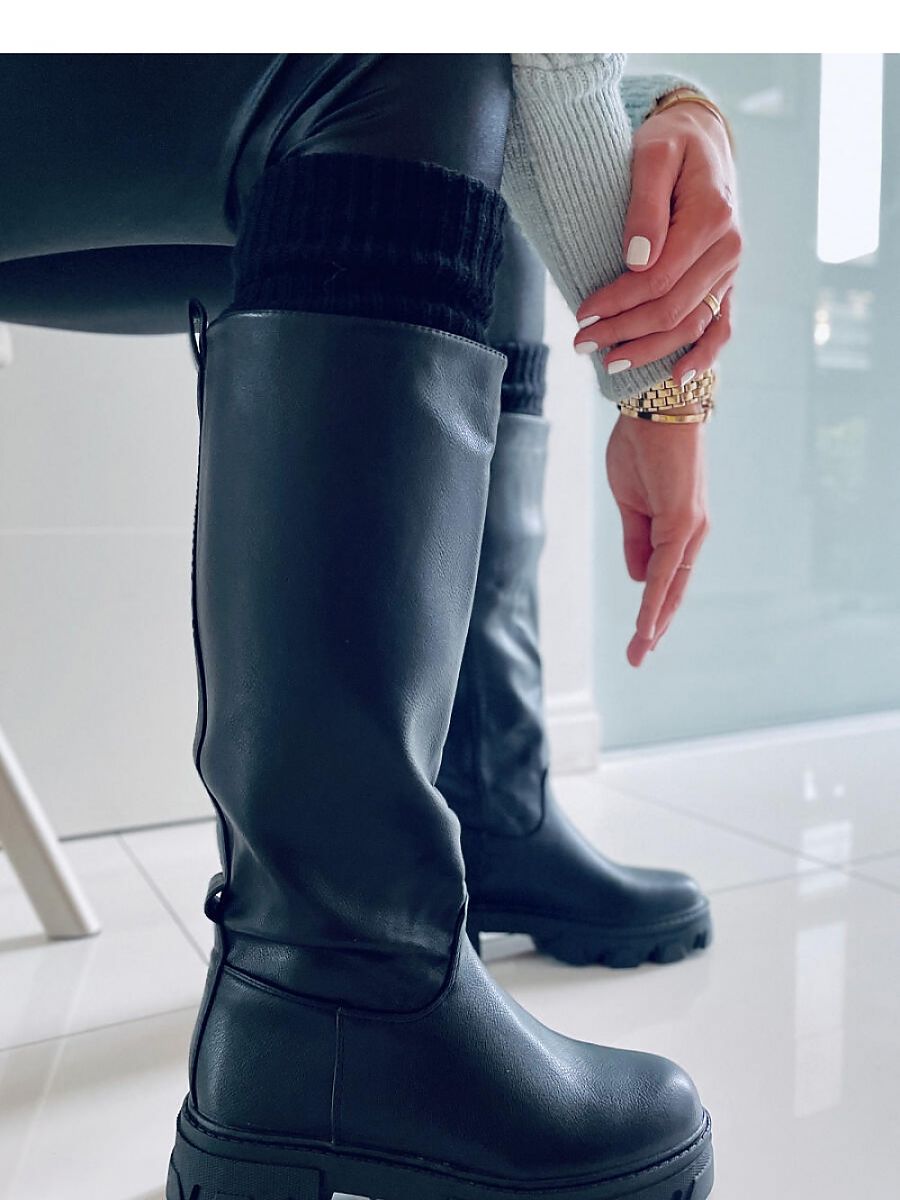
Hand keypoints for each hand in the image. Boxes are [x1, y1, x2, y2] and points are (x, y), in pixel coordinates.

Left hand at [573, 100, 740, 384]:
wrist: (702, 142)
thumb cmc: (670, 145)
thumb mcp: (652, 155)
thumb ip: (645, 205)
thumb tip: (636, 260)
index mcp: (712, 218)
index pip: (659, 279)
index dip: (619, 302)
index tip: (582, 313)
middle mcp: (728, 249)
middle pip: (673, 308)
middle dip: (625, 331)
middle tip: (580, 343)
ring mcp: (730, 270)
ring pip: (692, 325)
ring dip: (651, 350)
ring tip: (608, 363)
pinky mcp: (727, 281)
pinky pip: (722, 326)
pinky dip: (703, 355)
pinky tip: (678, 379)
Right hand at [606, 406, 708, 666]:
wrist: (653, 405)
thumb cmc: (641, 446)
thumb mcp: (629, 502)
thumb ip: (636, 540)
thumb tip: (637, 578)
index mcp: (677, 527)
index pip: (665, 578)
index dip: (654, 608)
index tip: (640, 638)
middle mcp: (690, 532)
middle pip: (673, 589)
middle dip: (656, 626)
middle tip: (638, 657)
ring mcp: (689, 527)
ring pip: (671, 585)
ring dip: (655, 620)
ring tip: (640, 650)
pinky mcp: (682, 520)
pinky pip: (665, 568)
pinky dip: (656, 597)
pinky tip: (648, 621)